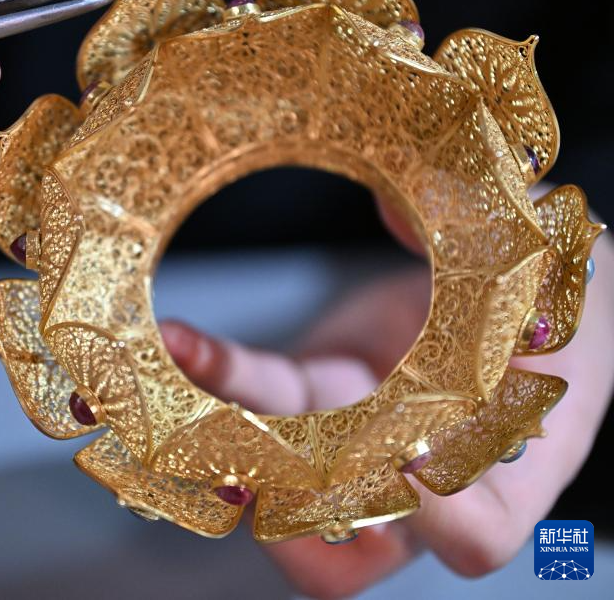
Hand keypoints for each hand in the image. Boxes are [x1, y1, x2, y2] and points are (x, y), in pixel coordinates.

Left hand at [160, 201, 613, 598]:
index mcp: (513, 456)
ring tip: (181, 412)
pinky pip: (256, 399)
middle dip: (294, 509)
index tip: (400, 456)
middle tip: (245, 467)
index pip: (478, 529)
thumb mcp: (569, 260)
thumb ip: (506, 235)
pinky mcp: (311, 395)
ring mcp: (358, 438)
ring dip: (227, 456)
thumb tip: (400, 210)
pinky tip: (182, 342)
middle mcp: (423, 470)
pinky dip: (216, 375)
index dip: (440, 516)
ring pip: (282, 482)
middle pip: (356, 539)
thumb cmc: (559, 290)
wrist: (512, 294)